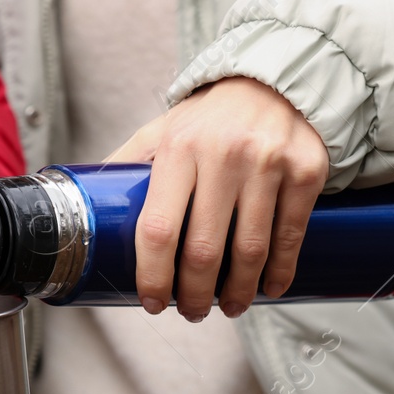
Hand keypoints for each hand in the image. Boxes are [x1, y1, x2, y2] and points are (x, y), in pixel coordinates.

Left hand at [109, 77, 327, 320]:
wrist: (272, 81)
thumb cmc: (208, 118)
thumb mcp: (161, 131)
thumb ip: (128, 166)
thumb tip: (86, 206)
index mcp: (178, 149)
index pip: (158, 228)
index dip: (153, 275)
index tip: (153, 301)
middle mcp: (223, 155)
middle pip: (204, 249)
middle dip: (195, 294)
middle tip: (192, 311)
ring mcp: (268, 164)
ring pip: (250, 250)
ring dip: (239, 292)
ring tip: (230, 306)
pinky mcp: (306, 171)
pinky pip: (291, 236)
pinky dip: (280, 272)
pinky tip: (269, 288)